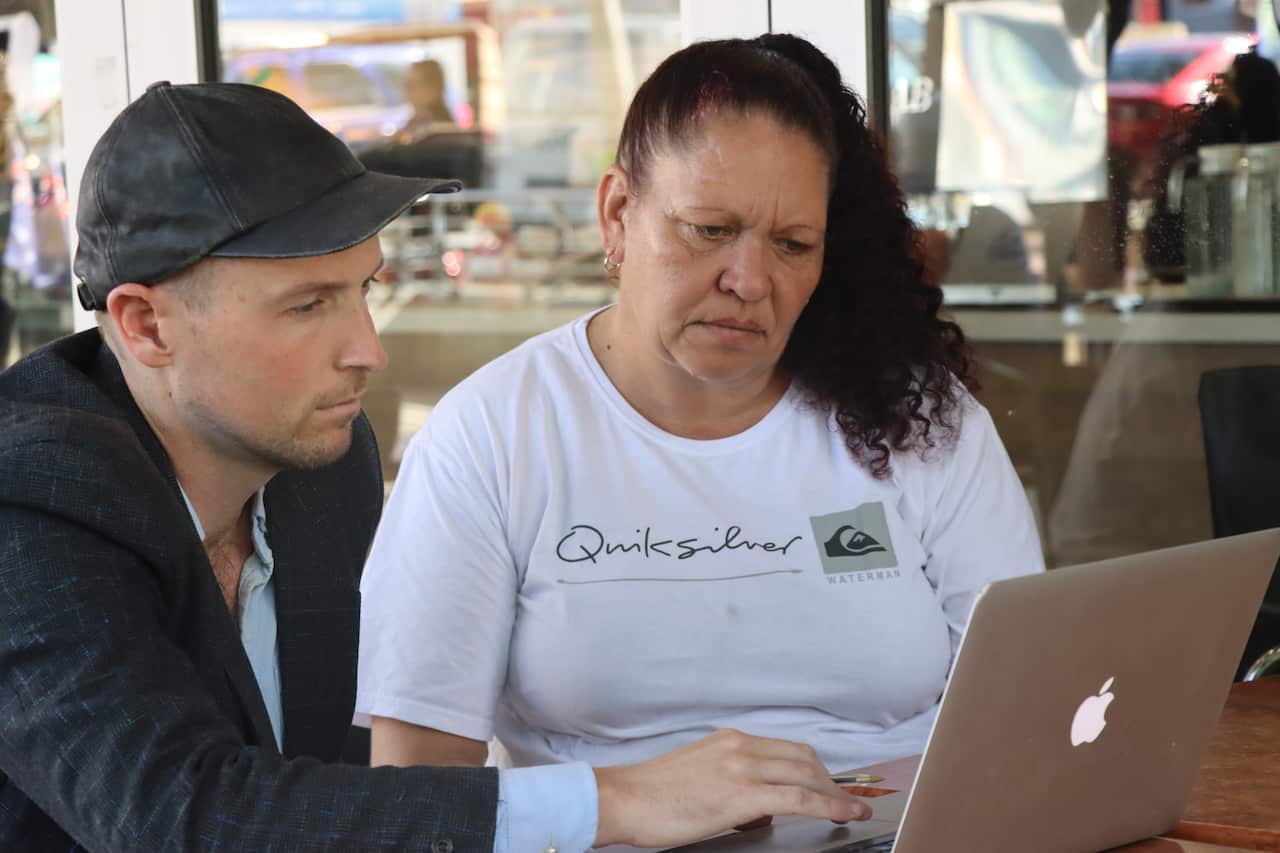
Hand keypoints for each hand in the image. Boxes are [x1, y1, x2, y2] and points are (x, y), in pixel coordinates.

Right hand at [591, 729, 869, 847]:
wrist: (625, 799)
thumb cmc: (652, 794)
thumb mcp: (697, 770)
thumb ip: (729, 775)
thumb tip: (755, 802)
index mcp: (729, 740)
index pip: (787, 749)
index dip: (815, 768)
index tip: (829, 783)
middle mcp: (740, 746)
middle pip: (804, 758)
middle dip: (829, 781)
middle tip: (841, 801)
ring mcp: (743, 768)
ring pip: (807, 775)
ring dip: (833, 793)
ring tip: (848, 809)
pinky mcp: (743, 794)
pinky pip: (799, 798)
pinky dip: (829, 805)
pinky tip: (844, 813)